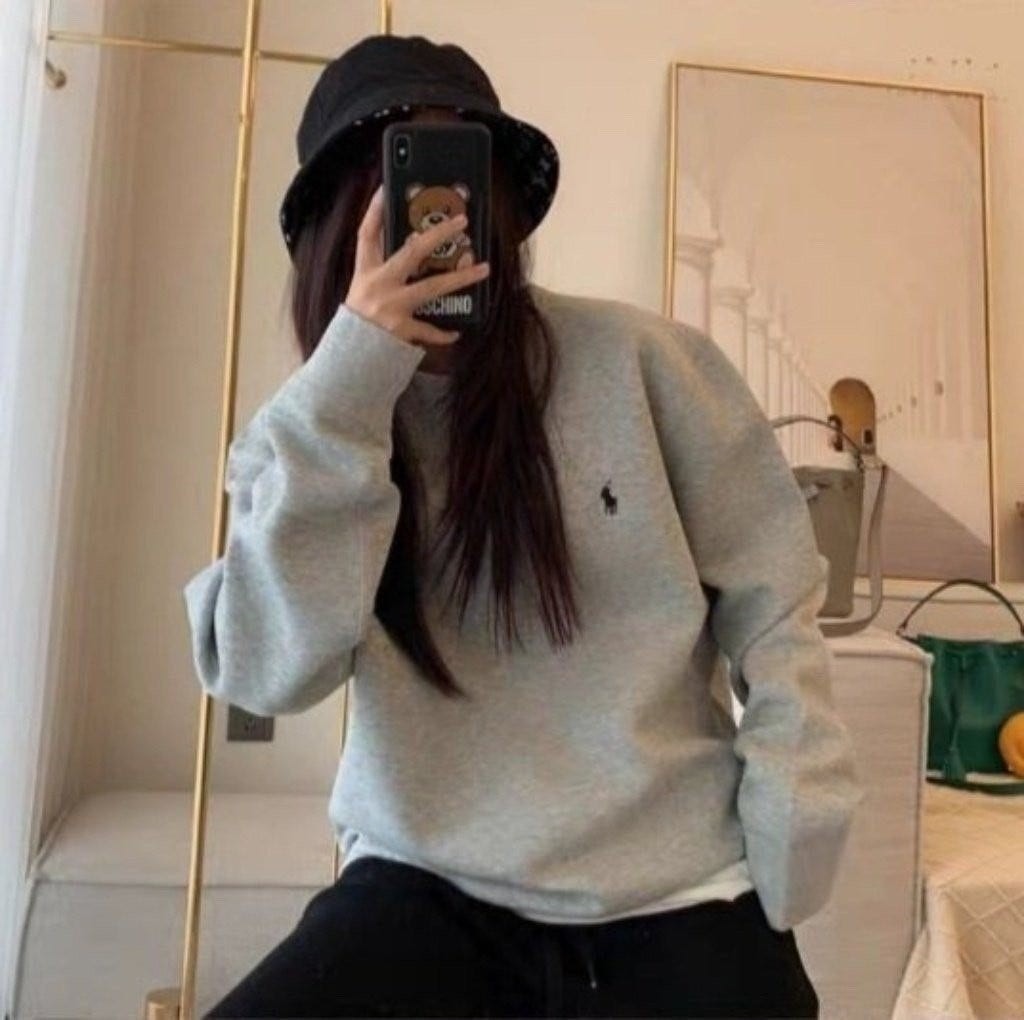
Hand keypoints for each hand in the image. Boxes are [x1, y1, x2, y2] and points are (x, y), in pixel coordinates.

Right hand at [344, 185, 490, 347]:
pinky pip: (430, 330)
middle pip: (411, 252)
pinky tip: (456, 332)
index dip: (374, 210)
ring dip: (460, 278)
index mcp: (364, 273)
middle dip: (437, 234)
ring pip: (432, 286)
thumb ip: (380, 272)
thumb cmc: (355, 324)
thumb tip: (408, 250)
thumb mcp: (361, 292)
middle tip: (460, 222)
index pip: (366, 234)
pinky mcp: (402, 330)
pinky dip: (443, 333)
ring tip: (482, 269)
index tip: (385, 189)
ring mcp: (392, 308)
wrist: (347, 361)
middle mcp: (379, 285)